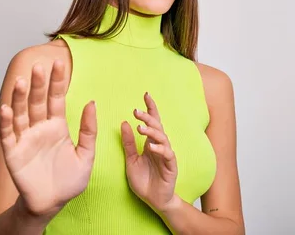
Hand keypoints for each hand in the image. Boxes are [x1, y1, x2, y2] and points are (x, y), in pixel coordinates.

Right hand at [0, 60, 96, 216]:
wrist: (51, 203)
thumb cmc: (69, 181)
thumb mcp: (86, 155)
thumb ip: (89, 130)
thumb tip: (91, 102)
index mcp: (57, 126)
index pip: (56, 98)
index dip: (57, 82)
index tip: (58, 63)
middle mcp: (39, 128)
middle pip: (37, 101)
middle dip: (38, 84)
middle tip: (39, 66)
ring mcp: (25, 139)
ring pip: (21, 113)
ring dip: (19, 97)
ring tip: (20, 81)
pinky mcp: (13, 153)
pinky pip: (8, 134)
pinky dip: (6, 121)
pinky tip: (7, 108)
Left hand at [121, 92, 177, 212]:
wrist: (154, 201)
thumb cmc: (144, 181)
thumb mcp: (131, 160)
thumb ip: (128, 143)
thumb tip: (123, 123)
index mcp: (151, 143)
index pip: (152, 122)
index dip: (150, 108)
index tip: (146, 94)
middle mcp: (160, 146)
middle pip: (157, 127)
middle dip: (148, 117)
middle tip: (136, 111)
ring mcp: (167, 155)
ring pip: (162, 138)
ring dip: (152, 131)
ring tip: (140, 127)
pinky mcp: (171, 166)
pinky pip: (167, 154)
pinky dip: (160, 149)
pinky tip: (151, 146)